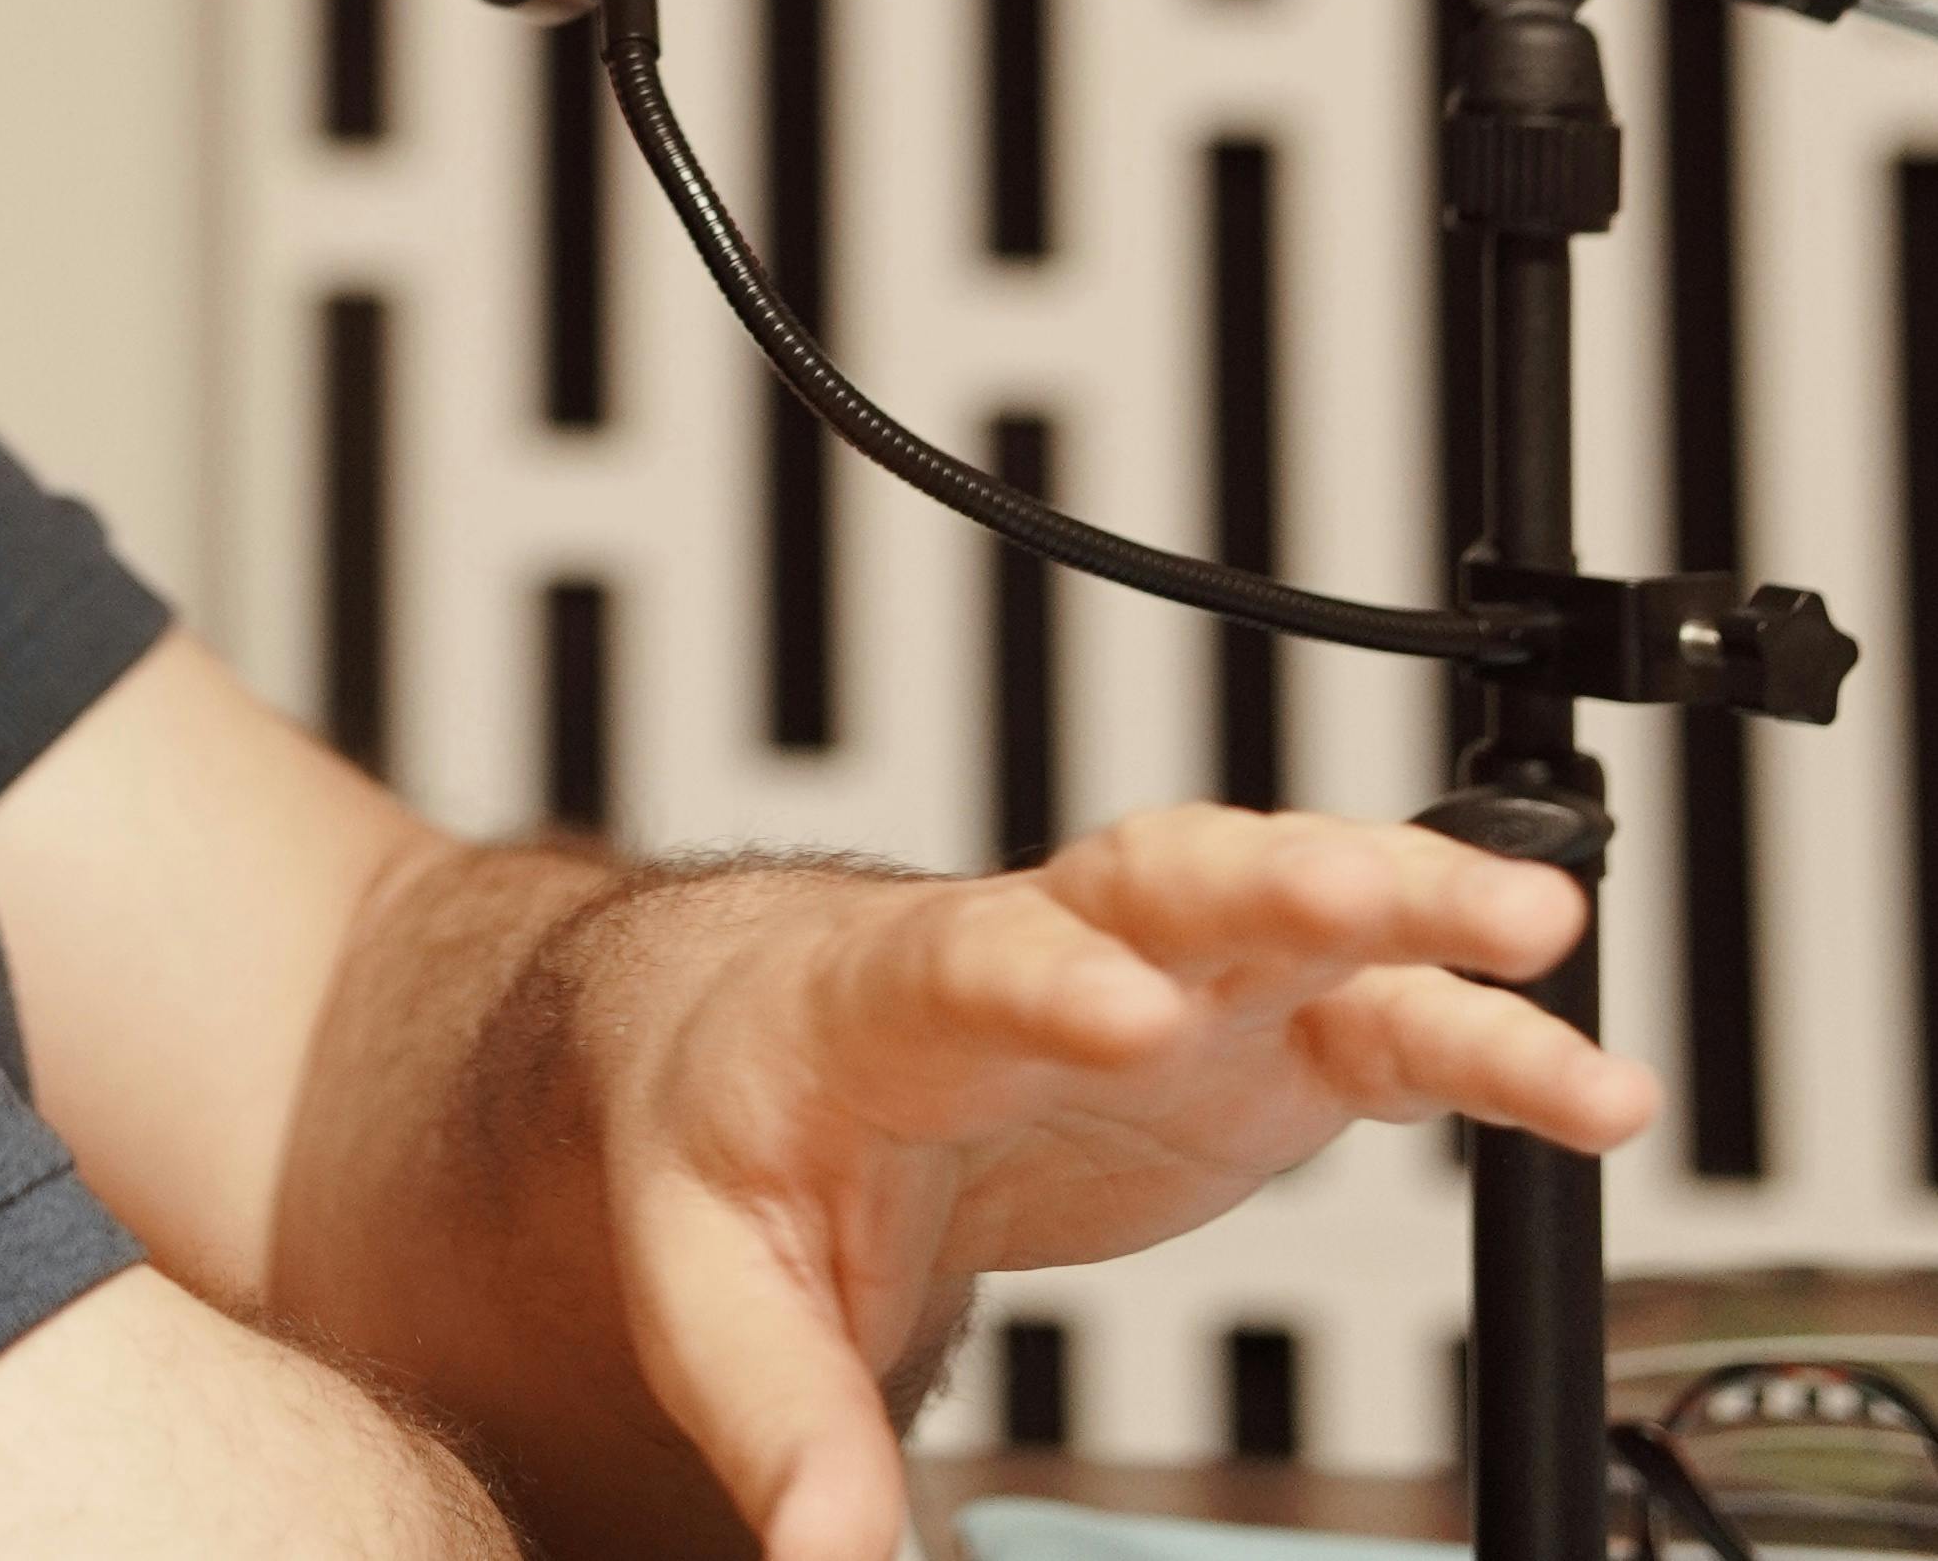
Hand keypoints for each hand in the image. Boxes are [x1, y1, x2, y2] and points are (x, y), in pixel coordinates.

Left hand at [565, 805, 1651, 1560]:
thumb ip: (782, 1425)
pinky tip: (1590, 1084)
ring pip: (1288, 908)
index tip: (1125, 1017)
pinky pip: (1374, 1019)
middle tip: (1379, 885)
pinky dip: (1479, 1034)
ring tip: (1539, 930)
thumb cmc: (738, 1135)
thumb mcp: (711, 1286)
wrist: (759, 1033)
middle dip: (1272, 876)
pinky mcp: (1245, 1042)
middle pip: (1156, 880)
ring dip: (1410, 905)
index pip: (969, 965)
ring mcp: (1162, 982)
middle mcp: (1041, 949)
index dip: (1043, 983)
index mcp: (886, 999)